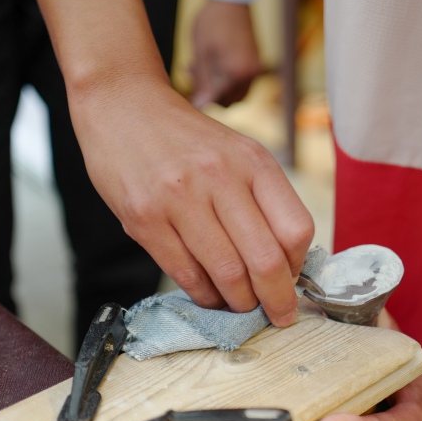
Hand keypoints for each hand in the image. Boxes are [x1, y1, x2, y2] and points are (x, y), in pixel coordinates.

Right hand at [72, 77, 312, 324]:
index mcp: (252, 161)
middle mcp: (219, 177)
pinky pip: (185, 274)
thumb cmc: (186, 139)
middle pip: (265, 259)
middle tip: (277, 314)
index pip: (296, 230)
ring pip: (226, 274)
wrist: (122, 106)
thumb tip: (286, 263)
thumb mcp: (236, 153)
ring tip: (240, 305)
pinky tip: (209, 294)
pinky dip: (203, 295)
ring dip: (238, 302)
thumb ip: (262, 199)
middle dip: (276, 299)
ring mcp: (179, 198)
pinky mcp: (143, 218)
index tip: (292, 280)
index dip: (298, 266)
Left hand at [188, 0, 264, 108]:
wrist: (231, 0)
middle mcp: (251, 75)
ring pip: (232, 93)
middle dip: (206, 92)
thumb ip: (202, 82)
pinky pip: (238, 83)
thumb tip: (200, 105)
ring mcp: (255, 71)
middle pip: (226, 100)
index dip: (199, 100)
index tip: (185, 97)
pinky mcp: (254, 65)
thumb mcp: (202, 52)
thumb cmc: (213, 22)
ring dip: (213, 86)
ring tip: (196, 67)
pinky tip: (209, 64)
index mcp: (238, 72)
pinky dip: (223, 78)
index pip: (217, 99)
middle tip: (189, 73)